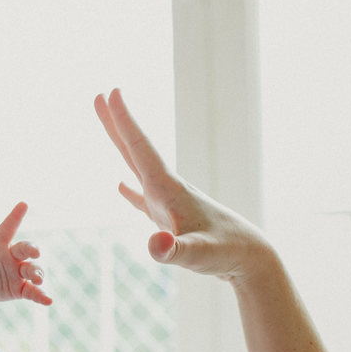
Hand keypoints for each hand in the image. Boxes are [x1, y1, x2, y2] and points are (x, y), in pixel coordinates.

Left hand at [0, 202, 51, 305]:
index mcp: (0, 244)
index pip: (7, 228)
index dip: (14, 216)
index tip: (23, 204)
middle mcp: (13, 256)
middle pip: (25, 248)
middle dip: (31, 248)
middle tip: (35, 251)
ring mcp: (19, 272)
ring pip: (32, 269)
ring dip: (37, 273)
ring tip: (38, 279)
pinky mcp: (21, 288)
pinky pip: (33, 292)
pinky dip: (41, 296)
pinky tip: (48, 301)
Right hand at [95, 88, 271, 282]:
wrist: (251, 258)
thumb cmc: (225, 252)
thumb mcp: (197, 255)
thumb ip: (174, 250)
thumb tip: (155, 244)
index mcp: (168, 188)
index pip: (141, 149)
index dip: (124, 122)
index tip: (111, 93)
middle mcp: (167, 188)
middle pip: (136, 150)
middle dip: (117, 124)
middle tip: (99, 96)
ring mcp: (168, 203)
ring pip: (138, 168)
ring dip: (122, 146)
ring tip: (108, 127)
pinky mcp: (169, 219)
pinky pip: (143, 198)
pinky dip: (130, 190)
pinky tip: (121, 186)